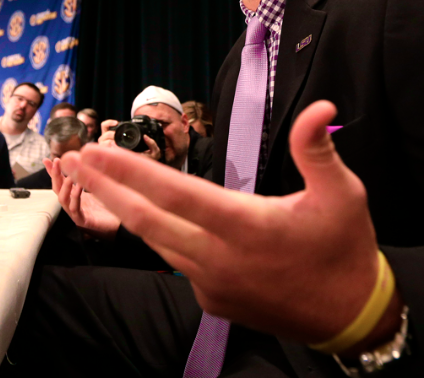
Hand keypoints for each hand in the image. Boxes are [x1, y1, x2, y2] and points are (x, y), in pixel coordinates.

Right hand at [44, 157, 119, 239]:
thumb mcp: (100, 185)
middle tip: (57, 162)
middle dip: (55, 175)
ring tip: (70, 174)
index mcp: (75, 196)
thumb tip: (92, 153)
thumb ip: (94, 171)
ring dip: (65, 185)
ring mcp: (76, 213)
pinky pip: (75, 209)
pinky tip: (79, 187)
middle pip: (57, 189)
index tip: (48, 159)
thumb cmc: (111, 207)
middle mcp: (73, 204)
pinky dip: (75, 197)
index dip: (53, 171)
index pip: (59, 182)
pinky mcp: (83, 221)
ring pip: (63, 199)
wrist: (121, 227)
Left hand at [60, 101, 392, 345]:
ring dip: (124, 209)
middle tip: (73, 160)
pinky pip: (176, 262)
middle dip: (106, 186)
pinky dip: (157, 235)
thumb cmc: (346, 250)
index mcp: (246, 226)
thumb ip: (317, 148)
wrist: (351, 317)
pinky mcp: (213, 300)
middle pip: (147, 219)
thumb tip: (320, 106)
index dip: (131, 171)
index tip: (96, 151)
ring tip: (98, 182)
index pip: (175, 194)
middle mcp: (219, 258)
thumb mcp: (342, 193)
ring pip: (156, 241)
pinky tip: (150, 217)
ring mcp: (211, 284)